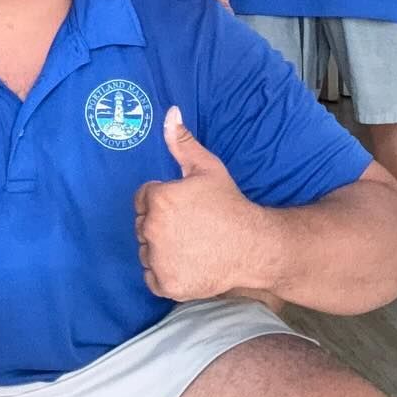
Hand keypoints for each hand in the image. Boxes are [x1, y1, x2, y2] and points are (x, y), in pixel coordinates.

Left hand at [134, 107, 268, 300]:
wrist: (253, 246)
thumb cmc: (229, 205)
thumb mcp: (208, 169)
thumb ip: (183, 142)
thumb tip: (170, 113)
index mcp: (158, 199)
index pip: (143, 198)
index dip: (164, 201)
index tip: (186, 208)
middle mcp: (152, 229)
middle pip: (143, 224)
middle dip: (161, 224)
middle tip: (191, 227)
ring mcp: (157, 259)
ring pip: (146, 250)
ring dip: (161, 249)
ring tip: (191, 244)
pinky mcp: (164, 283)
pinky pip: (152, 275)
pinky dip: (165, 272)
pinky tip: (188, 263)